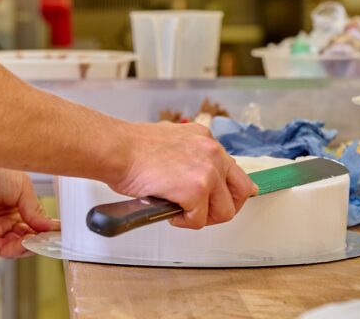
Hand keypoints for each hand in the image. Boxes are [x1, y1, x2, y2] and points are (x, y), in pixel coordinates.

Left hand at [0, 165, 58, 257]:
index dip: (47, 227)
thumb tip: (50, 227)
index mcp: (13, 204)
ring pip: (18, 246)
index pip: (34, 222)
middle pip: (28, 236)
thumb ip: (36, 210)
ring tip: (44, 240)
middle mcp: (3, 218)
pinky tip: (28, 242)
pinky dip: (18, 249)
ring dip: (32, 245)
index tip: (60, 231)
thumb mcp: (23, 188)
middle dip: (42, 239)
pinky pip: (4, 249)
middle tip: (55, 239)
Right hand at [111, 122, 256, 229]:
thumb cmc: (133, 148)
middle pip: (242, 191)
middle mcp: (212, 151)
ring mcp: (207, 171)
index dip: (226, 191)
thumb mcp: (172, 142)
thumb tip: (193, 174)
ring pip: (224, 211)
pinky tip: (169, 212)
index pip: (233, 169)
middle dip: (224, 208)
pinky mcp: (196, 189)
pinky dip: (184, 222)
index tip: (220, 200)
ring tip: (182, 213)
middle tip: (204, 214)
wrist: (117, 149)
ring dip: (203, 217)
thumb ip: (189, 156)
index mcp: (205, 138)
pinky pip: (199, 220)